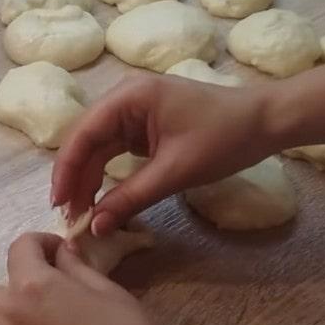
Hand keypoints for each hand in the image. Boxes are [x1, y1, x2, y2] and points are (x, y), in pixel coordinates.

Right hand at [52, 72, 275, 235]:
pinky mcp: (141, 126)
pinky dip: (106, 175)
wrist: (266, 123)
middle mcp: (123, 98)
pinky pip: (114, 151)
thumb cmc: (223, 139)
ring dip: (88, 179)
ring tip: (81, 213)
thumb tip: (95, 227)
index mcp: (128, 97)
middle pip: (85, 141)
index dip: (66, 171)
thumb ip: (130, 198)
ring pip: (97, 148)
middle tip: (68, 216)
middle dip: (75, 179)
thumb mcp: (174, 172)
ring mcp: (132, 111)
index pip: (83, 135)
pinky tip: (100, 198)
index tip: (58, 205)